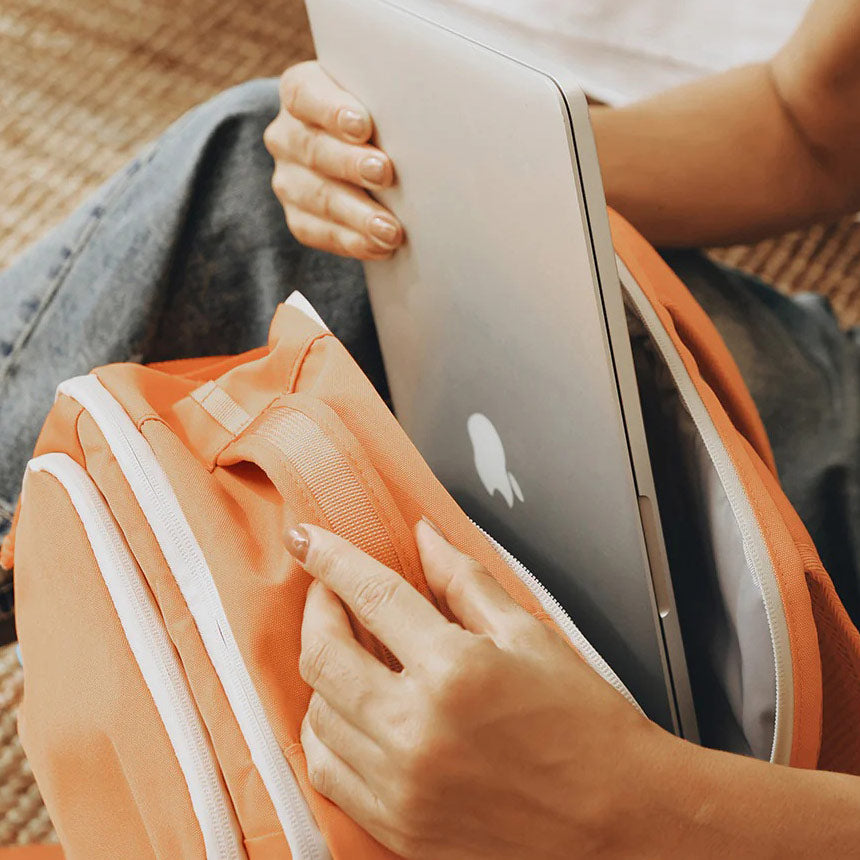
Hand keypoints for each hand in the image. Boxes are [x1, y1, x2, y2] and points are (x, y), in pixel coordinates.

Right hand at [264, 61, 403, 259]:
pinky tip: (379, 247)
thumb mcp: (383, 96)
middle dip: (350, 164)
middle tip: (384, 173)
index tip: (363, 126)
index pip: (305, 94)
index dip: (331, 111)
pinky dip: (351, 241)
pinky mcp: (298, 214)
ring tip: (389, 230)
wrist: (364, 154)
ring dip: (356, 215)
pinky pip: (317, 232)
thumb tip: (436, 117)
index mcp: (301, 91)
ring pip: (316, 197)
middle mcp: (287, 135)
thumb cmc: (382, 117)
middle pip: (313, 149)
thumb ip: (393, 98)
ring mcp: (289, 178)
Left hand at [287, 519, 678, 858]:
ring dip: (323, 669)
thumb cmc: (585, 726)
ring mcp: (401, 784)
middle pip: (324, 652)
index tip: (306, 539)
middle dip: (317, 608)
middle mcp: (417, 729)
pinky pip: (327, 770)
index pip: (370, 595)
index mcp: (455, 670)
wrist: (618, 820)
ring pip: (317, 711)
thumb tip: (424, 540)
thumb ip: (465, 581)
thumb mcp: (529, 634)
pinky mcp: (398, 825)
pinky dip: (325, 730)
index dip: (330, 558)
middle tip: (329, 592)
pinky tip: (349, 709)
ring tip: (350, 650)